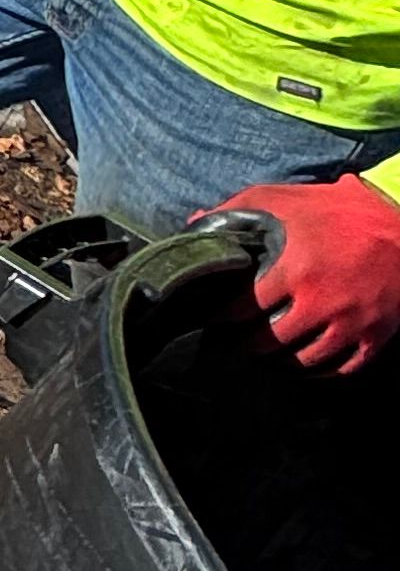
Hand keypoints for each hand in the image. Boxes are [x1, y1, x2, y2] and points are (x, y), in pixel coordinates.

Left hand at [206, 175, 399, 371]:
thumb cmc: (337, 209)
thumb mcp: (283, 199)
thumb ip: (236, 210)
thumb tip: (195, 223)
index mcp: (296, 269)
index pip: (242, 308)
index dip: (222, 316)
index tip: (212, 318)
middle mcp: (323, 302)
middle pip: (268, 341)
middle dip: (244, 344)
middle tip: (230, 345)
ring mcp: (352, 323)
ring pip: (303, 361)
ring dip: (279, 360)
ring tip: (263, 356)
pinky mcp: (376, 335)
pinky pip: (341, 368)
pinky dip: (319, 371)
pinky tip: (303, 362)